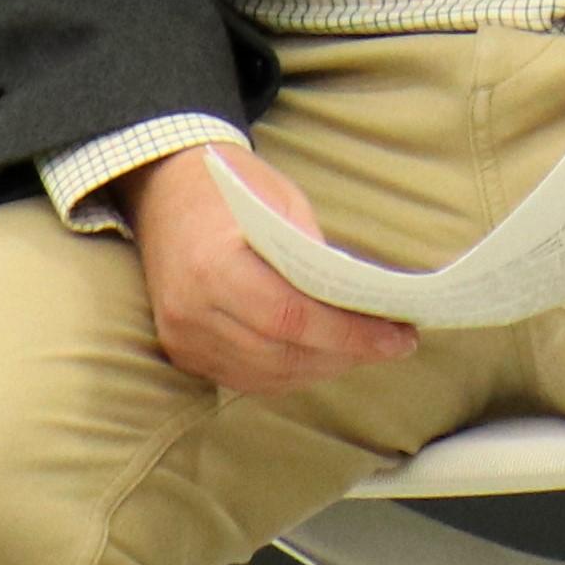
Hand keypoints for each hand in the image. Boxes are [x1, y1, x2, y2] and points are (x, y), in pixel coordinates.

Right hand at [127, 144, 417, 391]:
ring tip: (369, 350)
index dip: (350, 334)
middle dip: (346, 353)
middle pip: (281, 353)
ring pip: (265, 374)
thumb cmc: (232, 188)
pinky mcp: (182, 350)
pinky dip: (290, 372)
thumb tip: (363, 302)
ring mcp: (181, 337)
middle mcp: (191, 312)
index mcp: (214, 267)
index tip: (399, 337)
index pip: (291, 318)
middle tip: (396, 344)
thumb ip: (315, 255)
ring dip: (323, 367)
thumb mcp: (283, 202)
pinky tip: (325, 356)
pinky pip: (244, 377)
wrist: (164, 192)